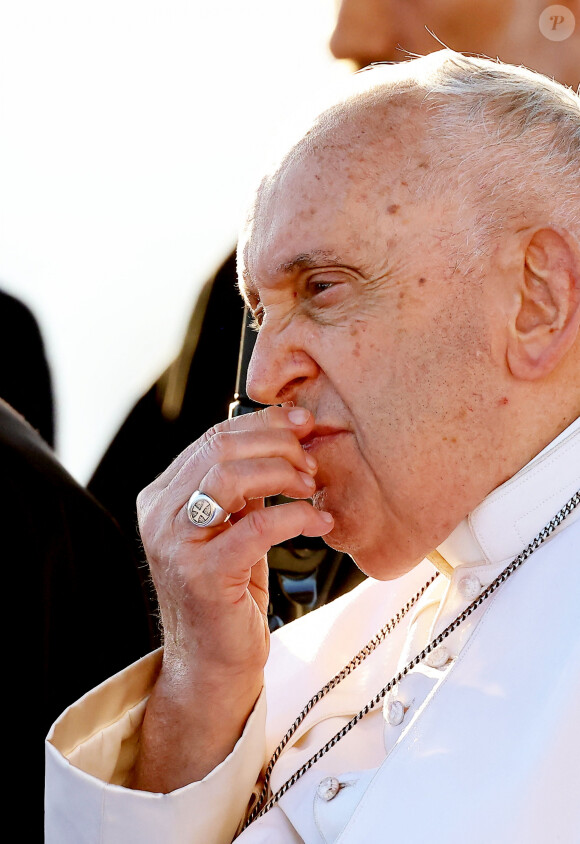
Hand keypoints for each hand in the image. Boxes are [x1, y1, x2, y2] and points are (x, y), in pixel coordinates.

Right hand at [132, 405, 333, 791]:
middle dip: (277, 444)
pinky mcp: (202, 575)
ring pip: (232, 477)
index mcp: (164, 497)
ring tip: (311, 488)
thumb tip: (284, 439)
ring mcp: (175, 545)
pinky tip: (318, 522)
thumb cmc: (228, 597)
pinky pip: (256, 526)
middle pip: (221, 449)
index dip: (263, 424)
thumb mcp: (232, 529)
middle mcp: (161, 515)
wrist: (212, 666)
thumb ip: (244, 487)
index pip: (212, 438)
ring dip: (283, 474)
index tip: (302, 422)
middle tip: (311, 459)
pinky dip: (295, 517)